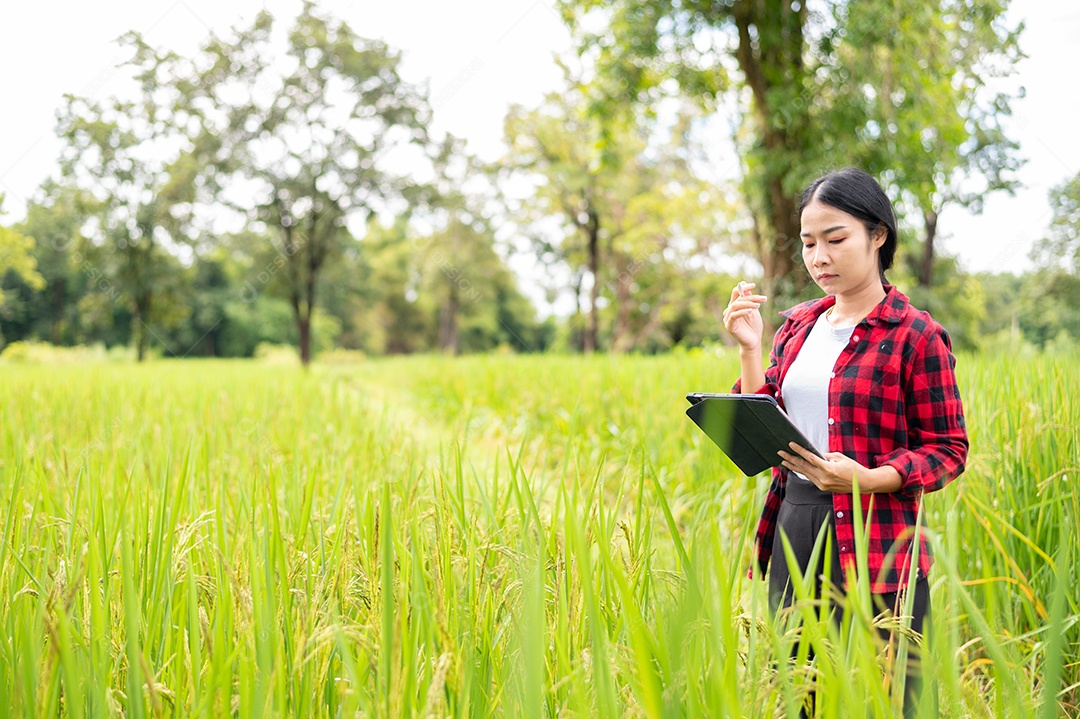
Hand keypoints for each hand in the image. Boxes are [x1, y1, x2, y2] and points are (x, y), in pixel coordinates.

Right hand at [722, 281, 766, 351]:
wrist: (754, 342)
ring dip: (747, 304)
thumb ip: (749, 299)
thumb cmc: (754, 327)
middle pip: (738, 299)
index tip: (753, 285)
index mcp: (734, 306)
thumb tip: (745, 284)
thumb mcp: (753, 310)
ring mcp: (728, 318)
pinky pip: (734, 316)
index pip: (736, 293)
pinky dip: (742, 312)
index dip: (743, 287)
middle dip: (752, 297)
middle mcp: (729, 311)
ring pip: (735, 306)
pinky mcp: (729, 326)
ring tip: (758, 306)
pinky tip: (750, 311)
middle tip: (764, 299)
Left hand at [777, 442, 891, 492]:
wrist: (863, 484)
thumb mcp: (840, 457)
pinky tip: (795, 467)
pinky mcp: (822, 488)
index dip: (799, 450)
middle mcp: (823, 478)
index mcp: (829, 469)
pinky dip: (802, 472)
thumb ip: (825, 456)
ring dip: (793, 466)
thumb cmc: (853, 468)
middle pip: (803, 467)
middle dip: (790, 459)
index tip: (791, 444)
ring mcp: (822, 484)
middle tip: (780, 452)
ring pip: (804, 473)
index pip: (810, 458)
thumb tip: (813, 454)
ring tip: (783, 460)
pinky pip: (810, 478)